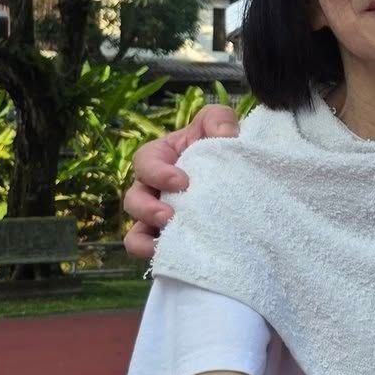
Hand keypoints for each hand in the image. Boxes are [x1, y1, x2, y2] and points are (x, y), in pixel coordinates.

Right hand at [122, 103, 242, 259]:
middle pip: (133, 199)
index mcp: (160, 158)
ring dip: (145, 237)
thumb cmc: (221, 144)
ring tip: (166, 239)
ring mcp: (159, 216)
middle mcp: (153, 188)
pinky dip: (153, 254)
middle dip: (147, 209)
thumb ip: (219, 119)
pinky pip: (150, 249)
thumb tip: (225, 134)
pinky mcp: (170, 237)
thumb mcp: (219, 124)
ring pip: (135, 230)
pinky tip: (169, 256)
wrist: (241, 174)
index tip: (182, 181)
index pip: (145, 162)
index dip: (157, 172)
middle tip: (170, 215)